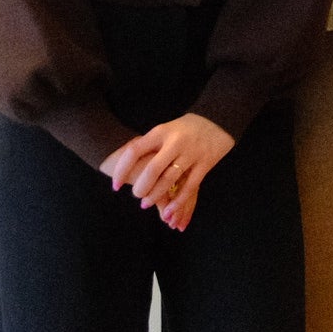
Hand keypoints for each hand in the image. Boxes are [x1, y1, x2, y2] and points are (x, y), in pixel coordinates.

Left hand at [100, 113, 234, 232]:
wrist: (217, 119)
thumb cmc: (184, 128)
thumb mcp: (165, 129)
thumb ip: (150, 144)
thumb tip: (126, 164)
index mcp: (161, 131)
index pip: (134, 151)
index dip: (122, 170)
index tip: (115, 185)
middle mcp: (175, 142)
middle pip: (152, 169)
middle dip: (141, 186)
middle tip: (136, 195)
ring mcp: (191, 153)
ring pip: (170, 179)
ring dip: (155, 195)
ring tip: (145, 204)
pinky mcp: (205, 163)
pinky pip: (189, 186)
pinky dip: (177, 202)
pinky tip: (167, 212)